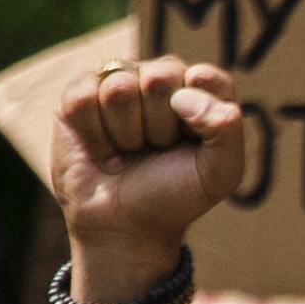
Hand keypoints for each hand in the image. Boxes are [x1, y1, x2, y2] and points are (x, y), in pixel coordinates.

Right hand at [51, 56, 251, 282]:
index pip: (206, 77)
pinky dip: (95, 135)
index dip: (199, 111)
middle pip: (159, 78)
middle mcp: (158, 79)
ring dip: (127, 133)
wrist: (125, 226)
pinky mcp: (78, 97)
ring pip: (119, 87)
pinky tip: (103, 151)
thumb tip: (184, 95)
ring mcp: (117, 83)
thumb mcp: (220, 172)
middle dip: (160, 126)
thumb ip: (226, 128)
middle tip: (156, 150)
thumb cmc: (176, 195)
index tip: (190, 140)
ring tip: (129, 151)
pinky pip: (84, 98)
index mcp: (199, 91)